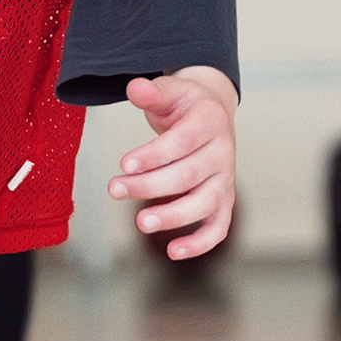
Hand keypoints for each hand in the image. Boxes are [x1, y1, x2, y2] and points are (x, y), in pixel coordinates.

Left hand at [109, 69, 238, 260]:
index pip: (182, 142)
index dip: (154, 155)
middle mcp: (223, 152)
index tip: (124, 164)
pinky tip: (173, 251)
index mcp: (210, 121)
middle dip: (149, 186)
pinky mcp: (224, 201)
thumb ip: (152, 92)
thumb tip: (134, 88)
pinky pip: (219, 227)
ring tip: (140, 222)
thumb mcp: (170, 91)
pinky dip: (200, 243)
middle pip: (188, 175)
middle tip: (115, 189)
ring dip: (173, 216)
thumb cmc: (185, 105)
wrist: (212, 113)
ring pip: (205, 204)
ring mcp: (226, 179)